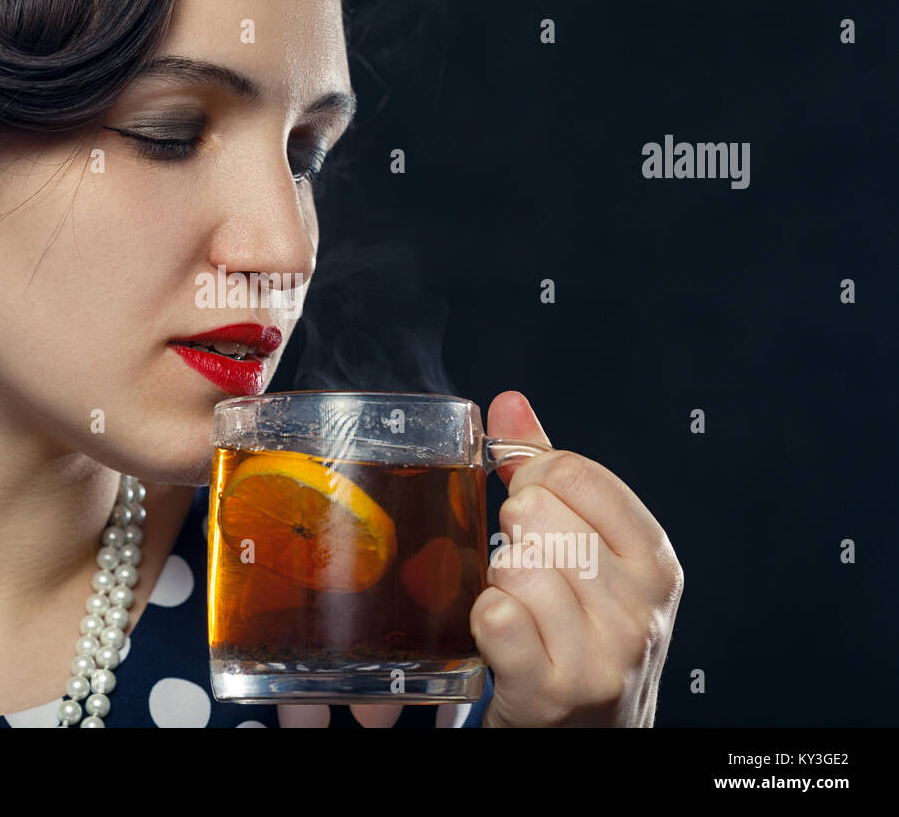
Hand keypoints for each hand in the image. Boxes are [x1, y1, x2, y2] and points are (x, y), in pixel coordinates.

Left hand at [471, 391, 682, 726]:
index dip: (533, 481)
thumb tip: (509, 403)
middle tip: (525, 566)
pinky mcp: (551, 691)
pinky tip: (501, 631)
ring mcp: (600, 654)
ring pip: (514, 564)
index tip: (533, 509)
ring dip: (497, 580)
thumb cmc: (582, 633)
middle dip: (512, 533)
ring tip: (518, 604)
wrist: (592, 735)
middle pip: (537, 515)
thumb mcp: (588, 551)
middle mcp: (641, 607)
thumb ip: (548, 473)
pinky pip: (495, 616)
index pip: (573, 472)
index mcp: (655, 560)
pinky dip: (483, 616)